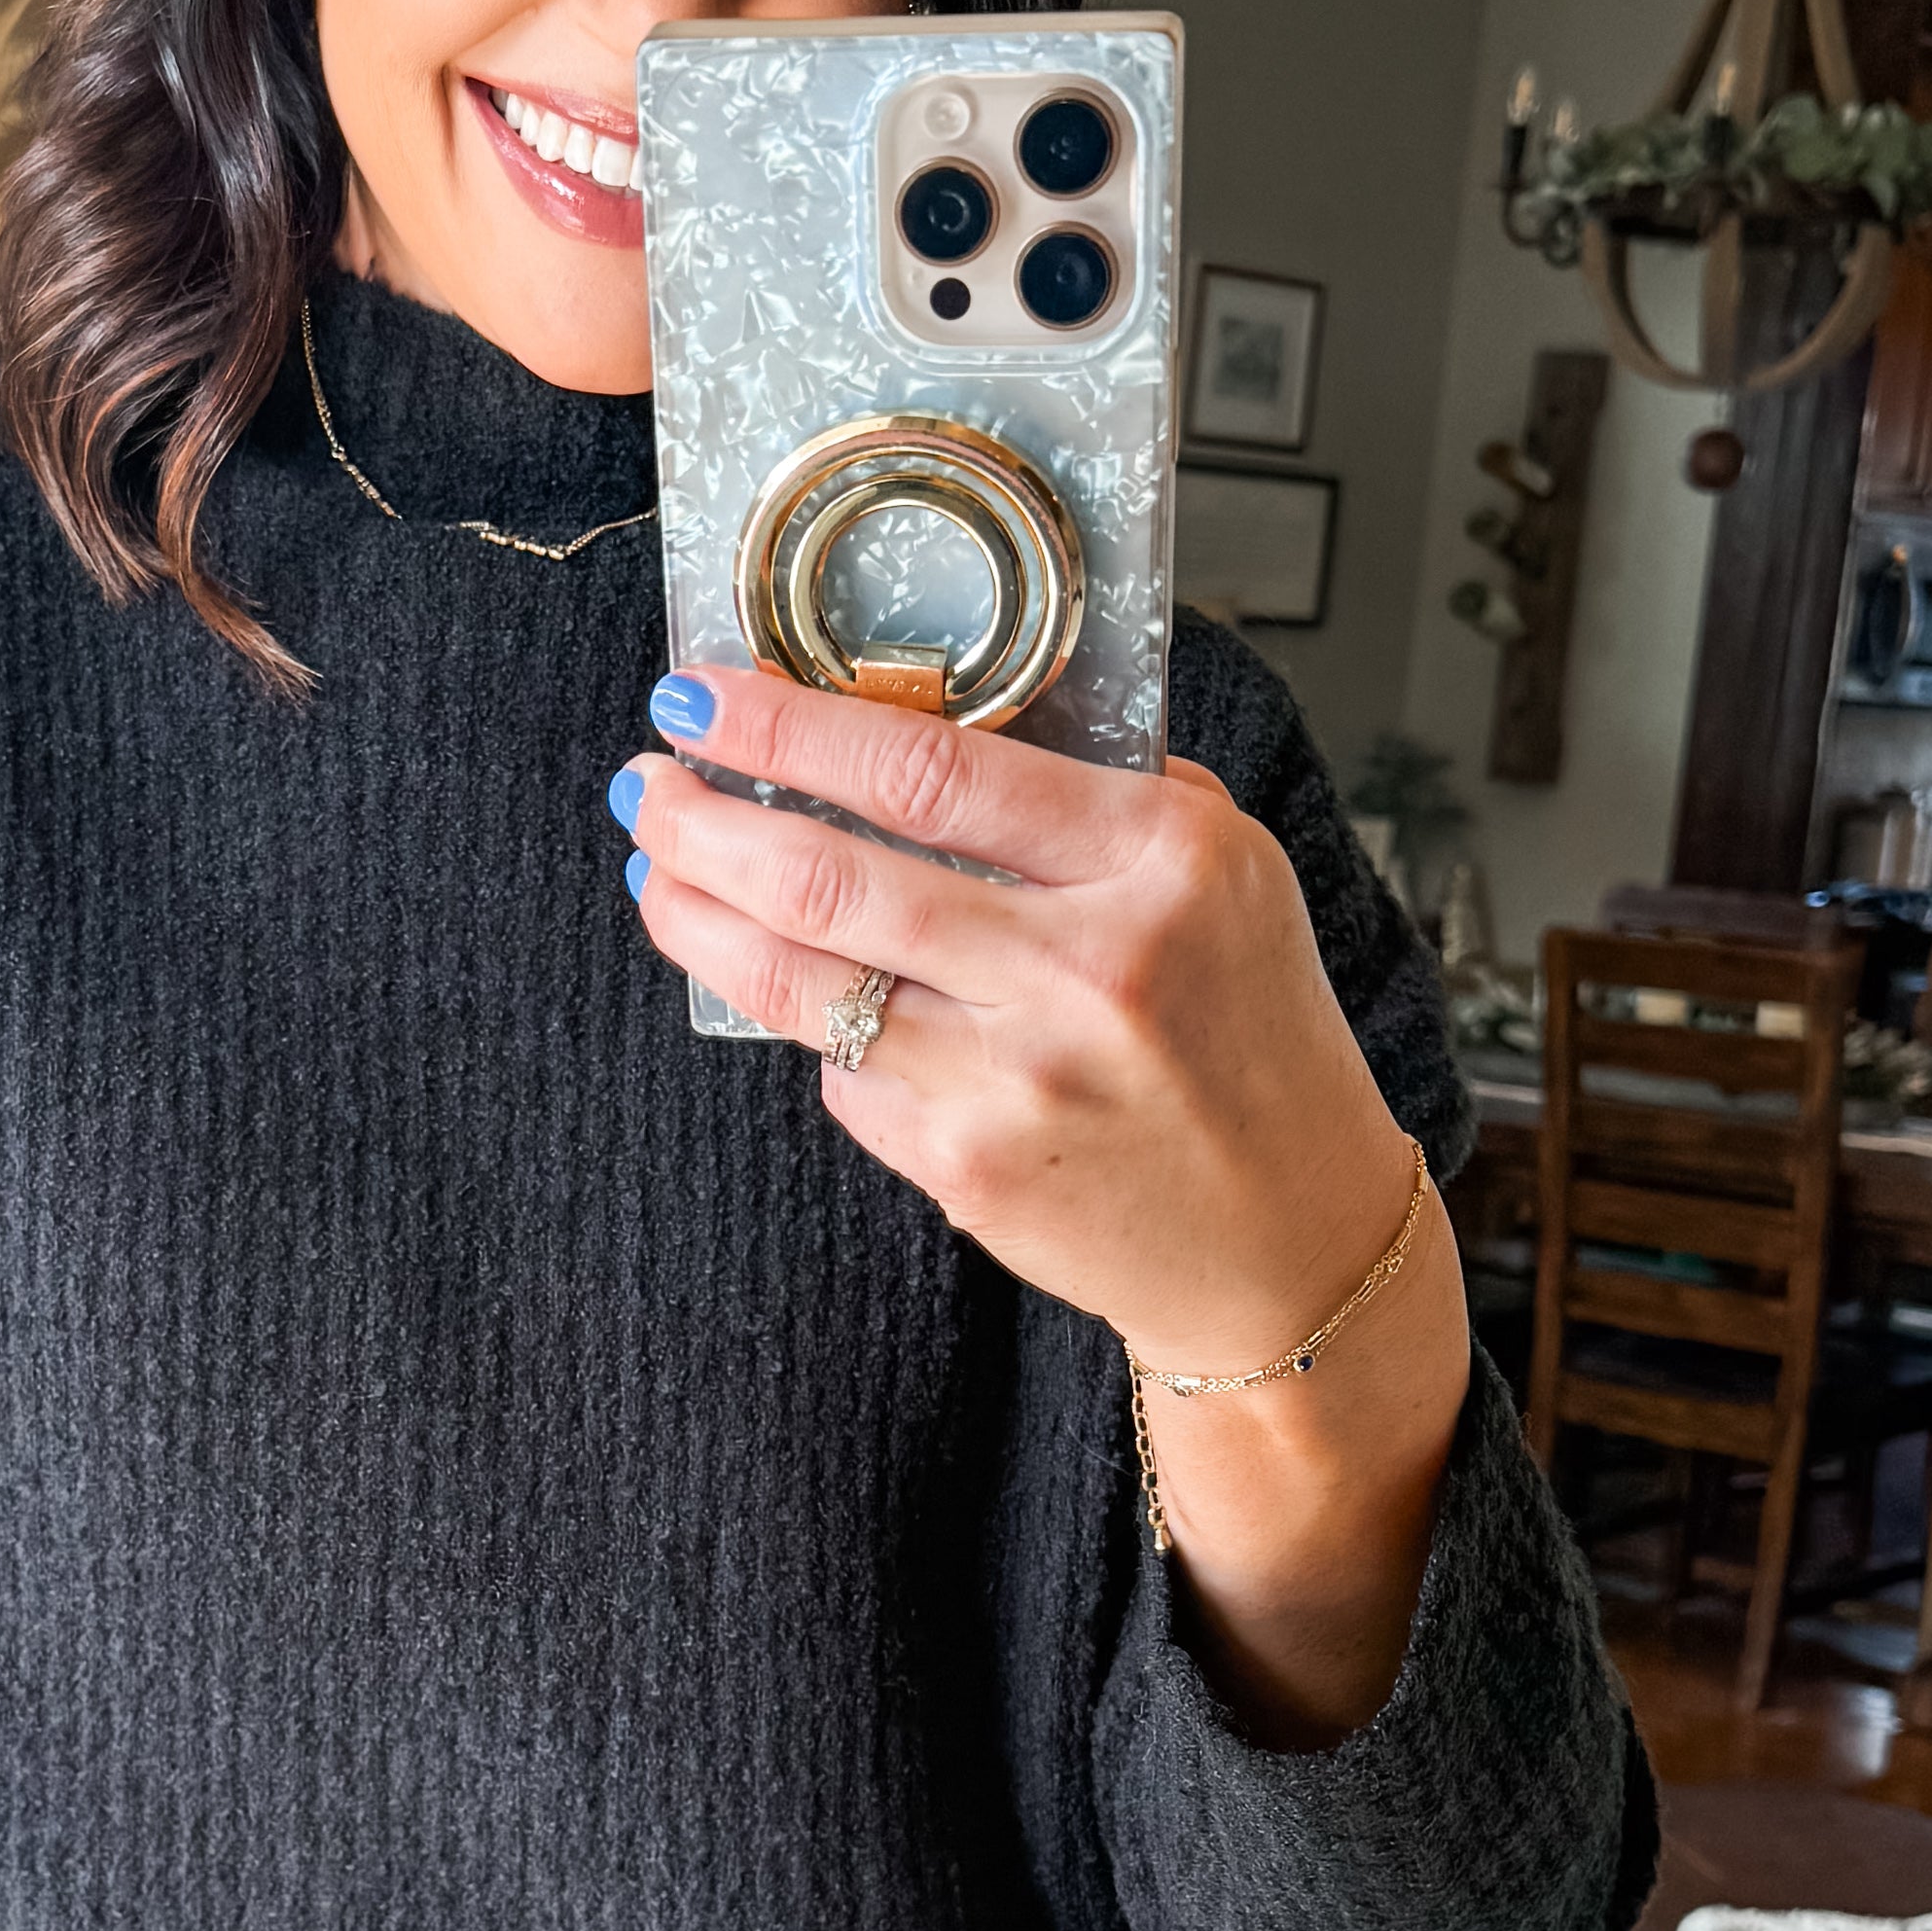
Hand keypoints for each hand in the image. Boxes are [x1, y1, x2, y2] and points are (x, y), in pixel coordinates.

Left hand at [611, 663, 1470, 1740]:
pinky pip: (845, 1076)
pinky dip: (816, 1031)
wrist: (1286, 1238)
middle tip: (645, 784)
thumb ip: (1096, 790)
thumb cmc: (1245, 1035)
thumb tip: (918, 715)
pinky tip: (803, 999)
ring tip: (658, 875)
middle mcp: (1090, 968)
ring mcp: (1023, 1079)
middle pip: (832, 873)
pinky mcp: (972, 1170)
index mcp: (1160, 862)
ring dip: (701, 921)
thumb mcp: (1223, 871)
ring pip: (803, 984)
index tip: (703, 692)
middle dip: (704, 820)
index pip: (931, 770)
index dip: (788, 725)